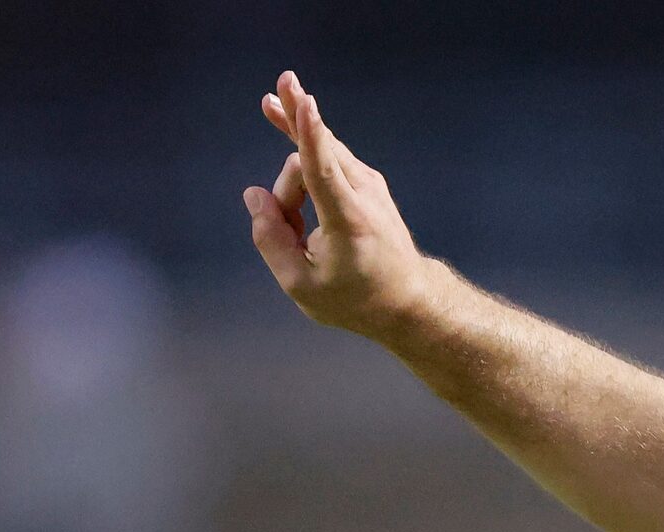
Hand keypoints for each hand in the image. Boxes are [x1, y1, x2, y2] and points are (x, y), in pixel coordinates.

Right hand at [244, 70, 434, 337]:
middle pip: (307, 159)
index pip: (322, 168)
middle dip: (287, 190)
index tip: (303, 100)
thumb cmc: (356, 298)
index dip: (308, 132)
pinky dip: (306, 172)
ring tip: (292, 205)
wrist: (409, 299)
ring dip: (294, 187)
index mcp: (348, 220)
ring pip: (315, 159)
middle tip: (292, 226)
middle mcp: (364, 193)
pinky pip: (325, 161)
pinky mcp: (367, 180)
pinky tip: (283, 117)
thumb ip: (270, 239)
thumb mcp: (301, 284)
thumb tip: (255, 195)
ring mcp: (369, 183)